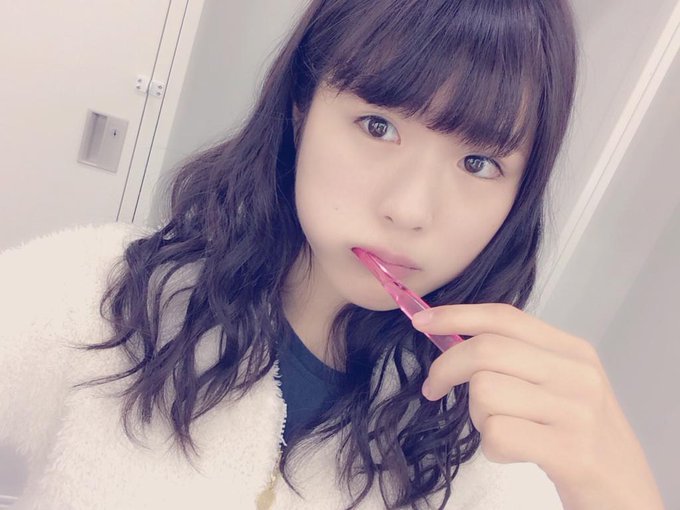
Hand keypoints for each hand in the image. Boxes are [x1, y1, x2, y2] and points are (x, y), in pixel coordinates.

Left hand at [411, 303, 664, 509]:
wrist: (626, 494)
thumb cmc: (579, 436)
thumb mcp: (559, 386)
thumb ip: (517, 358)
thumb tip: (452, 336)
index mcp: (572, 350)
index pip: (504, 317)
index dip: (457, 315)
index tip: (421, 322)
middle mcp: (577, 374)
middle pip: (486, 351)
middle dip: (445, 368)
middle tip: (433, 389)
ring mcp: (576, 412)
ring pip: (485, 392)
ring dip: (476, 416)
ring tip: (500, 429)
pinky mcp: (570, 452)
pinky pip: (497, 434)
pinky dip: (491, 447)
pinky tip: (512, 452)